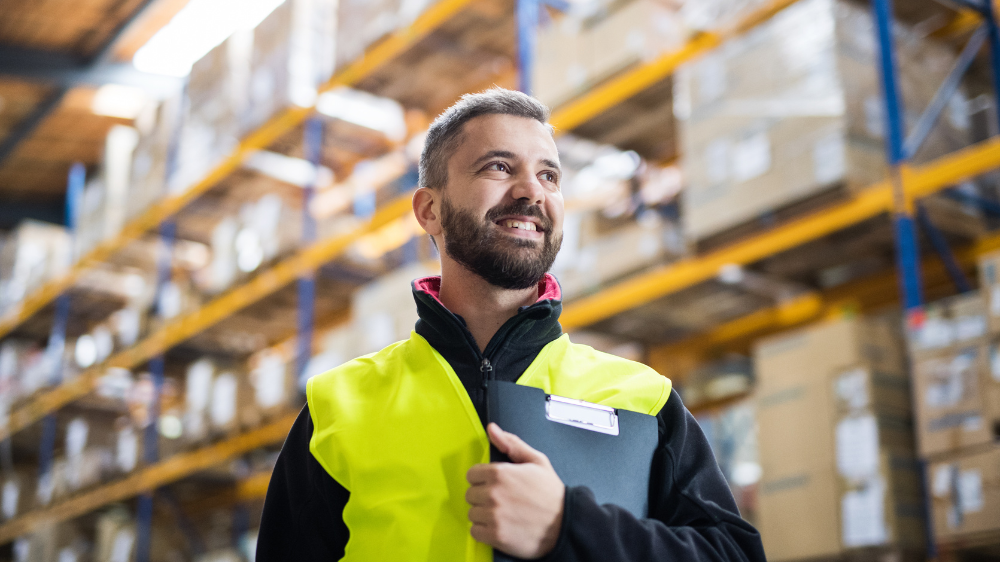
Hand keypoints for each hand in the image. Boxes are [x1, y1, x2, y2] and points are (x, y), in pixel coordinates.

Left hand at [466, 422, 564, 558]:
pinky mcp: (495, 536)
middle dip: (483, 497)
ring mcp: (493, 516)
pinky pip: (474, 532)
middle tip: (502, 501)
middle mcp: (493, 493)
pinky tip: (500, 527)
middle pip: (470, 494)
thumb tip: (492, 429)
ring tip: (502, 515)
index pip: (472, 474)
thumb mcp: (536, 461)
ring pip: (472, 513)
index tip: (495, 485)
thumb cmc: (551, 493)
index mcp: (500, 473)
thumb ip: (511, 444)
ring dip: (483, 515)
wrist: (566, 524)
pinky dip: (484, 532)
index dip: (483, 479)